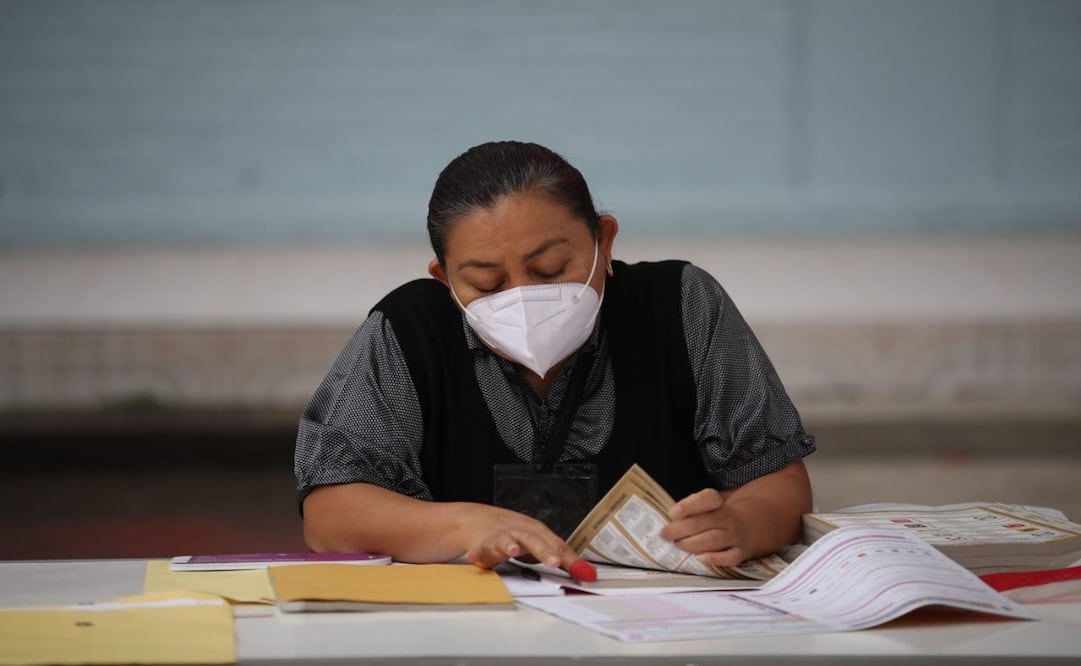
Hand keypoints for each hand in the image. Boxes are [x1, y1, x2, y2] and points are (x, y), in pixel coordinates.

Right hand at [454, 503, 581, 572]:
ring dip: (510, 545)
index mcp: (537, 533)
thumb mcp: (539, 543)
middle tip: (555, 562)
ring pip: (505, 540)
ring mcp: (500, 538)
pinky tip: (476, 556)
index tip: (585, 574)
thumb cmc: (512, 533)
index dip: (571, 560)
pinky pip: (480, 550)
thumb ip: (562, 558)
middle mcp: (520, 533)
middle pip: (534, 540)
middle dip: (544, 551)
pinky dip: (478, 553)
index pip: (557, 545)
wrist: (478, 521)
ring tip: (513, 551)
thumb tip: (588, 573)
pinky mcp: (481, 545)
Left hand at [659, 488, 749, 566]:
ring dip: (692, 544)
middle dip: (681, 529)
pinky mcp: (740, 552)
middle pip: (705, 522)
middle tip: (665, 534)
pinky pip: (730, 557)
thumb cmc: (716, 517)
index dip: (689, 505)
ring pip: (714, 539)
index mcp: (717, 503)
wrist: (749, 525)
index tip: (672, 513)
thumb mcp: (705, 506)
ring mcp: (735, 536)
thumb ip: (689, 510)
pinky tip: (701, 558)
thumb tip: (669, 521)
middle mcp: (728, 518)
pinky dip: (715, 558)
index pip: (707, 499)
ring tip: (678, 545)